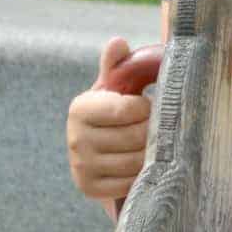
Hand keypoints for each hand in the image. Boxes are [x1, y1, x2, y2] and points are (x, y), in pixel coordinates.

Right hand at [66, 36, 151, 201]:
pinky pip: (128, 183)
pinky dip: (141, 174)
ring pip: (134, 162)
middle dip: (152, 131)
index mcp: (80, 108)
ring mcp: (81, 166)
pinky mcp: (89, 188)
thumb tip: (118, 42)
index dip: (146, 108)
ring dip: (151, 154)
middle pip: (134, 137)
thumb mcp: (113, 86)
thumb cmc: (112, 110)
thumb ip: (116, 64)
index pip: (126, 109)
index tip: (148, 106)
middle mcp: (75, 139)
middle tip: (157, 127)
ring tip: (153, 144)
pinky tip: (143, 164)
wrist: (99, 148)